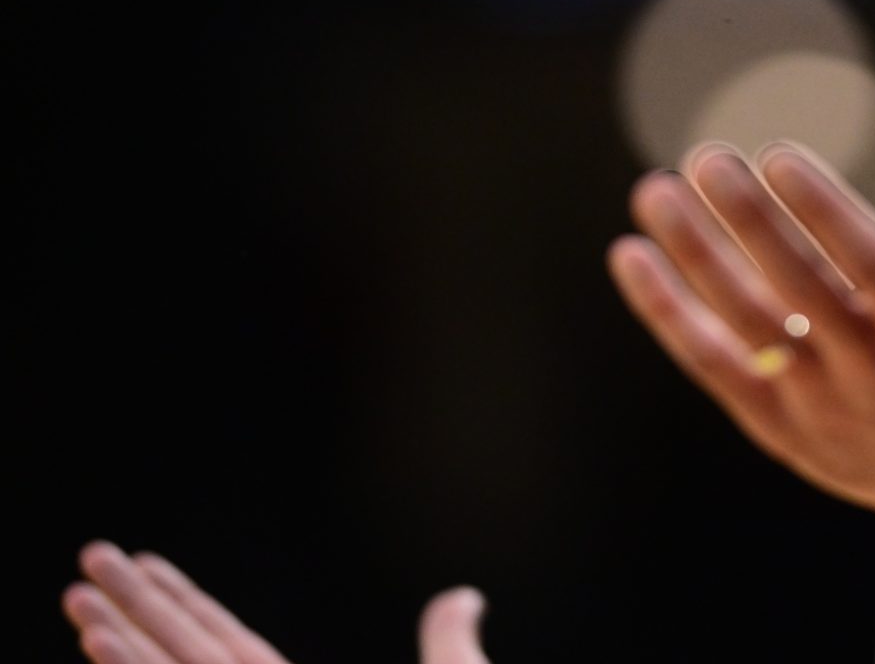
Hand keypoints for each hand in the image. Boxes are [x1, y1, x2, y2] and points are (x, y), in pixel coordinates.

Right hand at [61, 541, 490, 663]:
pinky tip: (101, 650)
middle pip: (188, 655)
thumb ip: (444, 642)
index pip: (232, 647)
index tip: (145, 562)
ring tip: (78, 597)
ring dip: (121, 642)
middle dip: (135, 610)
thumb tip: (463, 596)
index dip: (187, 606)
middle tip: (90, 555)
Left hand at [607, 139, 874, 533]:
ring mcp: (818, 402)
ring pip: (746, 322)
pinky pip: (715, 366)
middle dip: (744, 222)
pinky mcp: (779, 426)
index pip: (867, 264)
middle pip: (796, 288)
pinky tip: (633, 261)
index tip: (776, 154)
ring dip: (693, 257)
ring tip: (654, 191)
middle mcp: (871, 370)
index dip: (821, 210)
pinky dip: (670, 316)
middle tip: (704, 157)